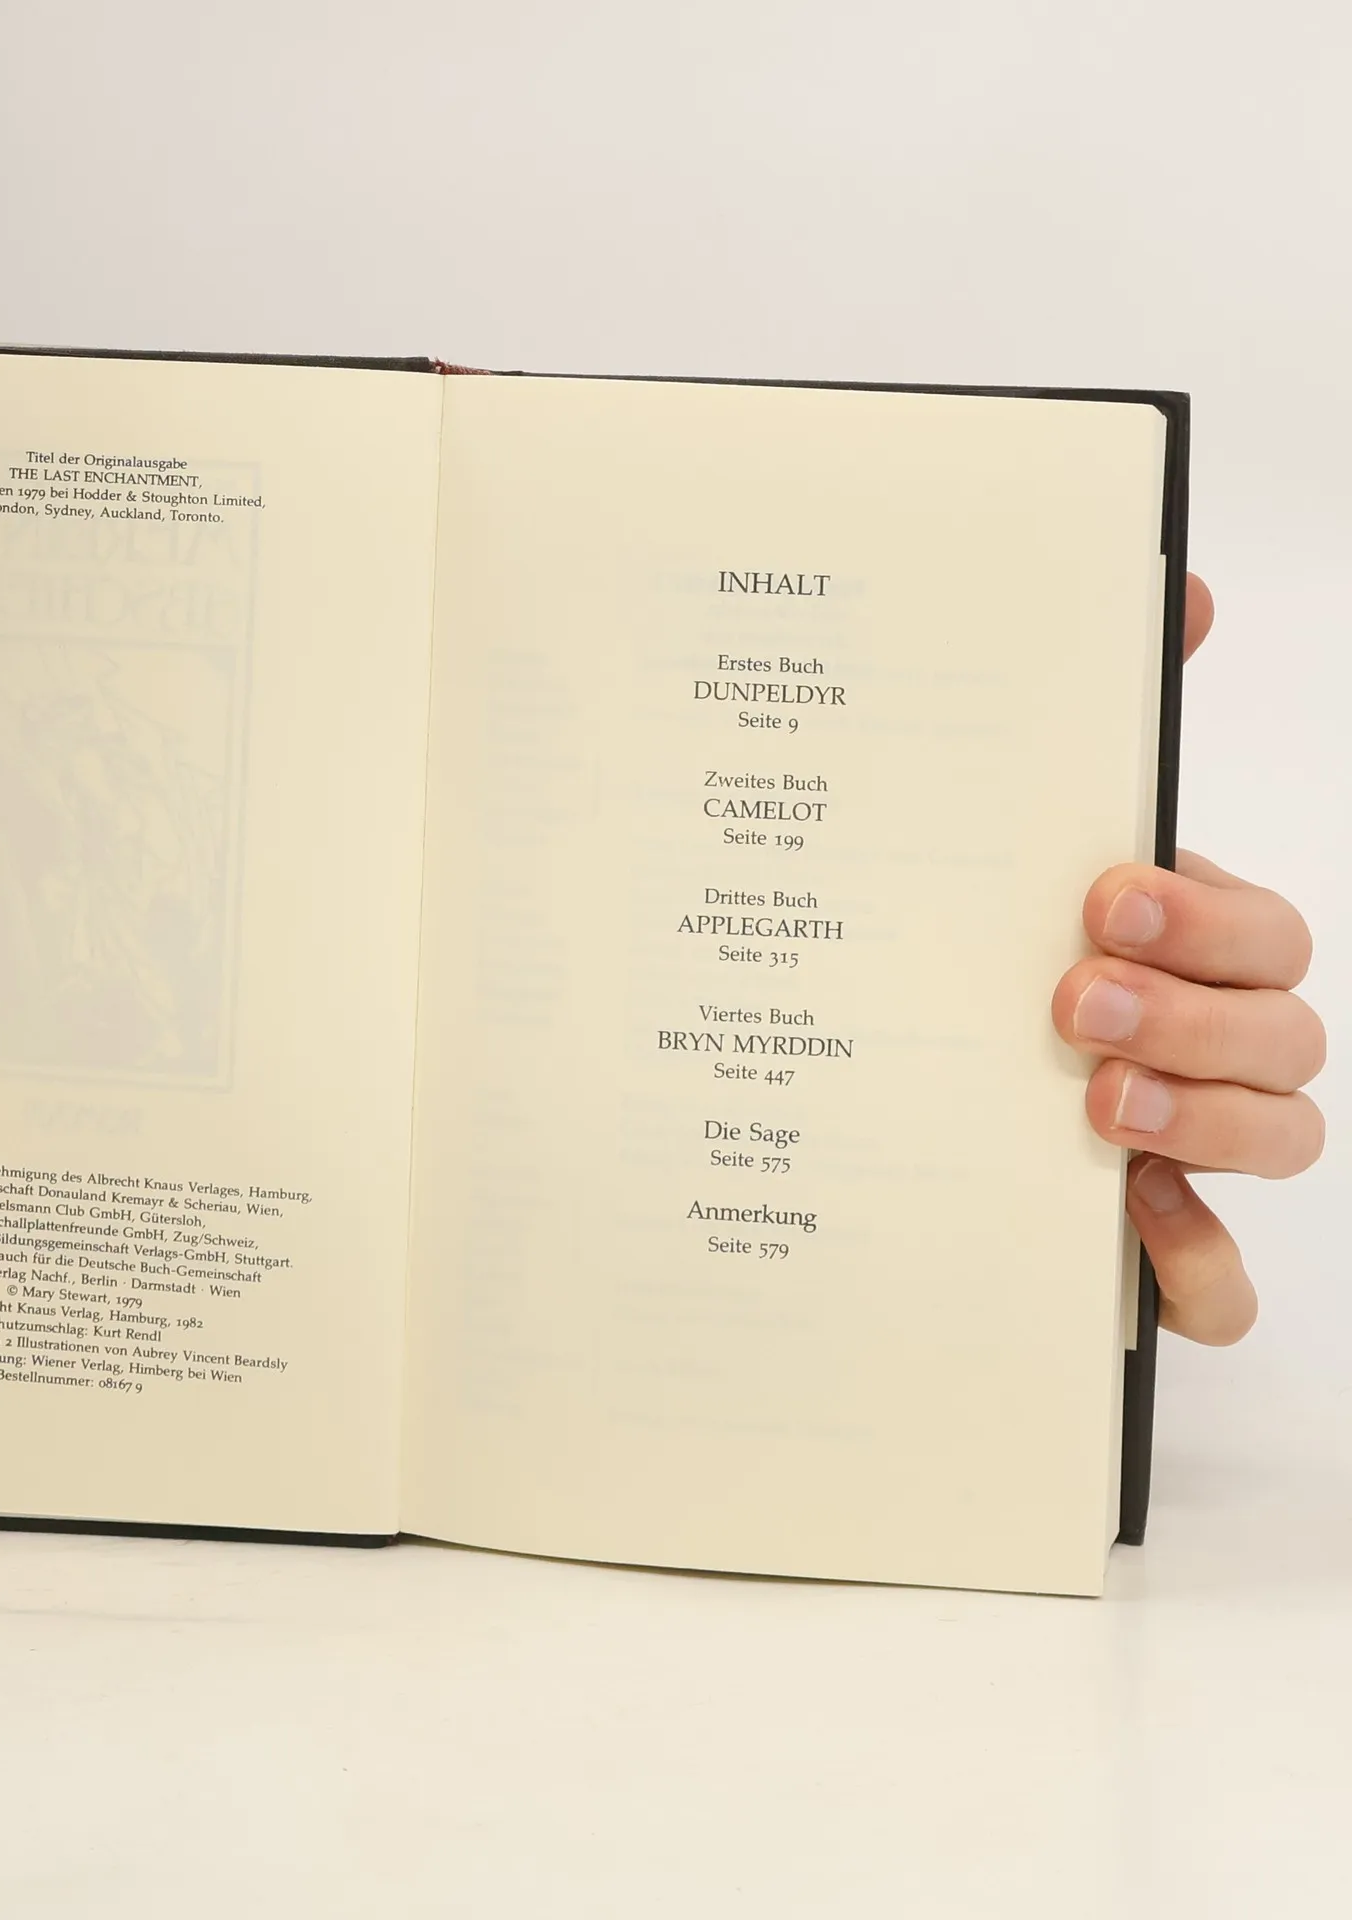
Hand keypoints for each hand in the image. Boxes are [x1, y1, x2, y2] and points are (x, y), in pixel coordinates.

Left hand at [1052, 575, 1324, 1343]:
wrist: (897, 1090)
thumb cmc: (984, 952)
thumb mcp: (1013, 844)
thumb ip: (1102, 725)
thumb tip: (1185, 590)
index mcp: (1188, 949)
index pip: (1265, 932)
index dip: (1206, 917)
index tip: (1100, 895)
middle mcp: (1212, 1046)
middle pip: (1286, 1032)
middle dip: (1193, 1011)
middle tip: (1071, 999)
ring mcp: (1197, 1147)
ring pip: (1284, 1140)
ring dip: (1205, 1120)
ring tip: (1093, 1103)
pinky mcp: (1157, 1251)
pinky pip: (1222, 1287)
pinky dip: (1196, 1268)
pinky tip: (1129, 1223)